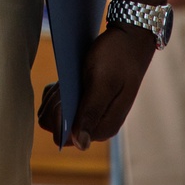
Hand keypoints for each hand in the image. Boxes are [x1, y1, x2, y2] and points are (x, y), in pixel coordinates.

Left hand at [37, 24, 154, 148]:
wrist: (130, 38)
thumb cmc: (116, 57)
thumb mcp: (101, 82)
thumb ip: (90, 113)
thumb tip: (81, 145)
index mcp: (104, 126)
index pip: (67, 136)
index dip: (58, 117)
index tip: (62, 95)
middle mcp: (98, 125)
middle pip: (60, 126)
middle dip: (55, 105)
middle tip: (65, 83)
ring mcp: (92, 114)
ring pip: (57, 114)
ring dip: (55, 97)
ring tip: (66, 79)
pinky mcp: (87, 102)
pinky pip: (61, 104)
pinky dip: (57, 92)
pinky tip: (64, 80)